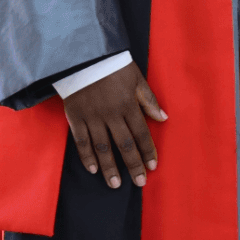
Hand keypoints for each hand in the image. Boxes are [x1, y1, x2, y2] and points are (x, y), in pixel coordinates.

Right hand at [62, 62, 166, 188]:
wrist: (83, 56)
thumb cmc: (113, 66)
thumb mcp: (136, 79)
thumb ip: (149, 100)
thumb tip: (163, 118)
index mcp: (128, 105)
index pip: (141, 134)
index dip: (148, 151)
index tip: (152, 167)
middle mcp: (111, 114)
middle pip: (124, 145)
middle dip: (133, 165)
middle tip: (139, 182)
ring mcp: (92, 117)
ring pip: (102, 148)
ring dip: (110, 168)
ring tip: (115, 184)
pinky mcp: (75, 117)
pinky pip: (81, 141)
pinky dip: (87, 157)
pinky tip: (93, 169)